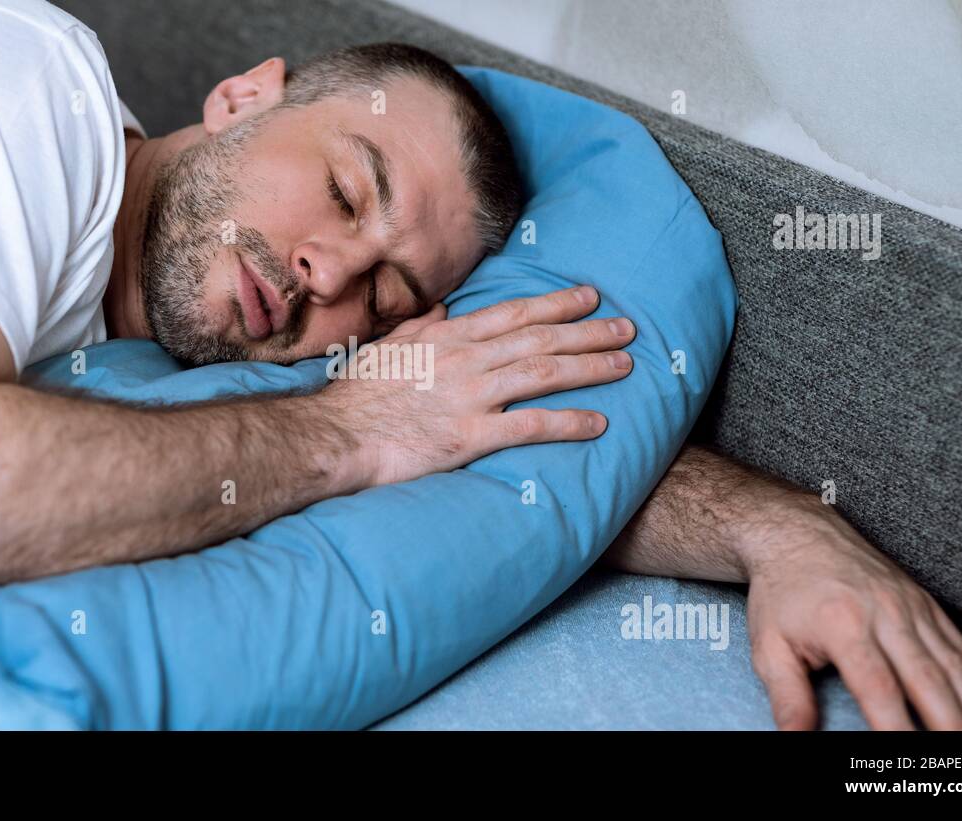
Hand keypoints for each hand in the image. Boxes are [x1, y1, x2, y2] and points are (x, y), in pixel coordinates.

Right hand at [325, 286, 635, 486]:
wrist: (333, 436)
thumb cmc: (354, 397)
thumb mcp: (385, 349)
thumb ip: (419, 328)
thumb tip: (442, 308)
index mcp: (447, 337)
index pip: (513, 313)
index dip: (556, 303)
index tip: (589, 296)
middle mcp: (466, 359)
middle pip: (539, 338)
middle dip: (588, 331)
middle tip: (627, 327)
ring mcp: (470, 396)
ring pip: (544, 373)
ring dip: (589, 367)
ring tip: (625, 365)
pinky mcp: (470, 436)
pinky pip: (530, 427)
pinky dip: (568, 422)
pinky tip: (598, 423)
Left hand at [743, 497, 961, 729]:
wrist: (798, 534)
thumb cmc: (781, 592)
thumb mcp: (767, 645)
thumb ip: (787, 696)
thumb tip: (795, 736)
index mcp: (843, 624)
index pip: (877, 686)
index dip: (895, 726)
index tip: (908, 758)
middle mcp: (885, 614)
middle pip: (928, 679)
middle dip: (951, 725)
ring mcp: (911, 608)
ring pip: (955, 666)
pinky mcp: (925, 605)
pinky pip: (961, 649)